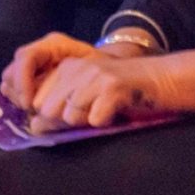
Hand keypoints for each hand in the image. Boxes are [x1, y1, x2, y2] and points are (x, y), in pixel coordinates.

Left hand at [1, 34, 175, 132]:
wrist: (160, 79)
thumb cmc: (121, 93)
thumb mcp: (86, 95)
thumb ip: (59, 109)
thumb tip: (33, 128)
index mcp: (66, 67)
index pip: (39, 102)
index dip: (52, 118)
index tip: (75, 115)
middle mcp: (76, 67)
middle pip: (50, 110)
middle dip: (68, 120)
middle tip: (92, 111)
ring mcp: (94, 75)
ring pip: (70, 115)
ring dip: (87, 120)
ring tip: (105, 109)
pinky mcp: (112, 87)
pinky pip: (95, 119)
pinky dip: (105, 121)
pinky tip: (116, 110)